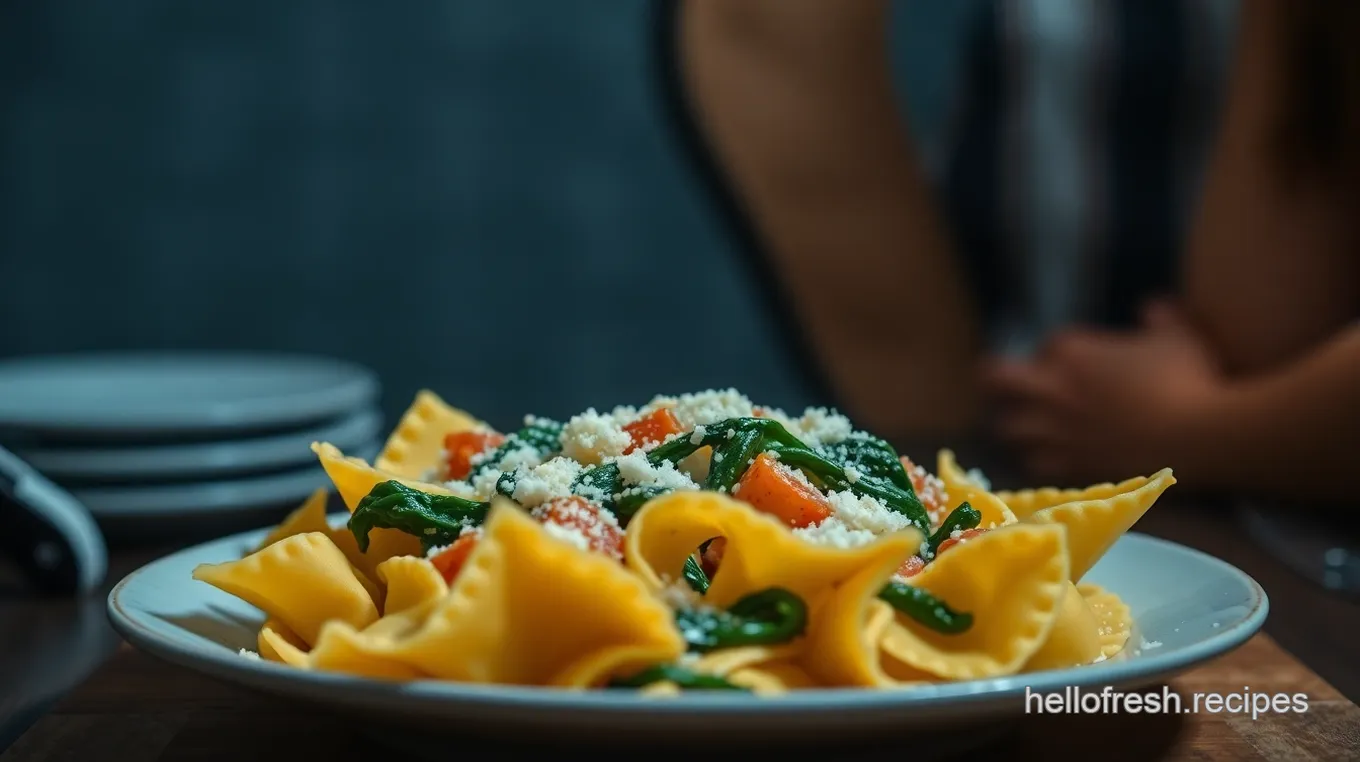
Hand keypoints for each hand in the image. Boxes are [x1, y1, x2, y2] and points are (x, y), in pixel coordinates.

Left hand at [982, 300, 1224, 484]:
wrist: (1199, 435)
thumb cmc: (1188, 379)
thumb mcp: (1177, 336)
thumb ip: (1159, 317)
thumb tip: (1151, 307)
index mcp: (1072, 352)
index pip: (1047, 345)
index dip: (1057, 353)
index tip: (1075, 362)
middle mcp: (1053, 390)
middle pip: (996, 379)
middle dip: (995, 379)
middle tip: (1002, 384)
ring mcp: (1057, 430)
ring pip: (1008, 426)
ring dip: (1014, 423)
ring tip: (1025, 425)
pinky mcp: (1070, 464)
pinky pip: (1033, 463)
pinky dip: (1036, 459)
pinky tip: (1048, 457)